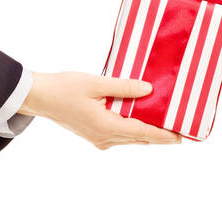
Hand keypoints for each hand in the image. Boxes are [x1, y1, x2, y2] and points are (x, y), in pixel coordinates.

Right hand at [18, 72, 181, 148]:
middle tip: (180, 131)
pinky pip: (120, 136)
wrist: (39, 97)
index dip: (164, 135)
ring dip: (146, 133)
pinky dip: (133, 130)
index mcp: (107, 126)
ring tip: (164, 125)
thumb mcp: (96, 83)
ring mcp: (98, 139)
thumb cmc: (64, 88)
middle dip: (159, 136)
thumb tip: (149, 90)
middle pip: (139, 139)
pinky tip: (139, 119)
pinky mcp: (93, 135)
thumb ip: (124, 87)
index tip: (181, 136)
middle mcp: (104, 138)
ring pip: (130, 138)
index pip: (144, 133)